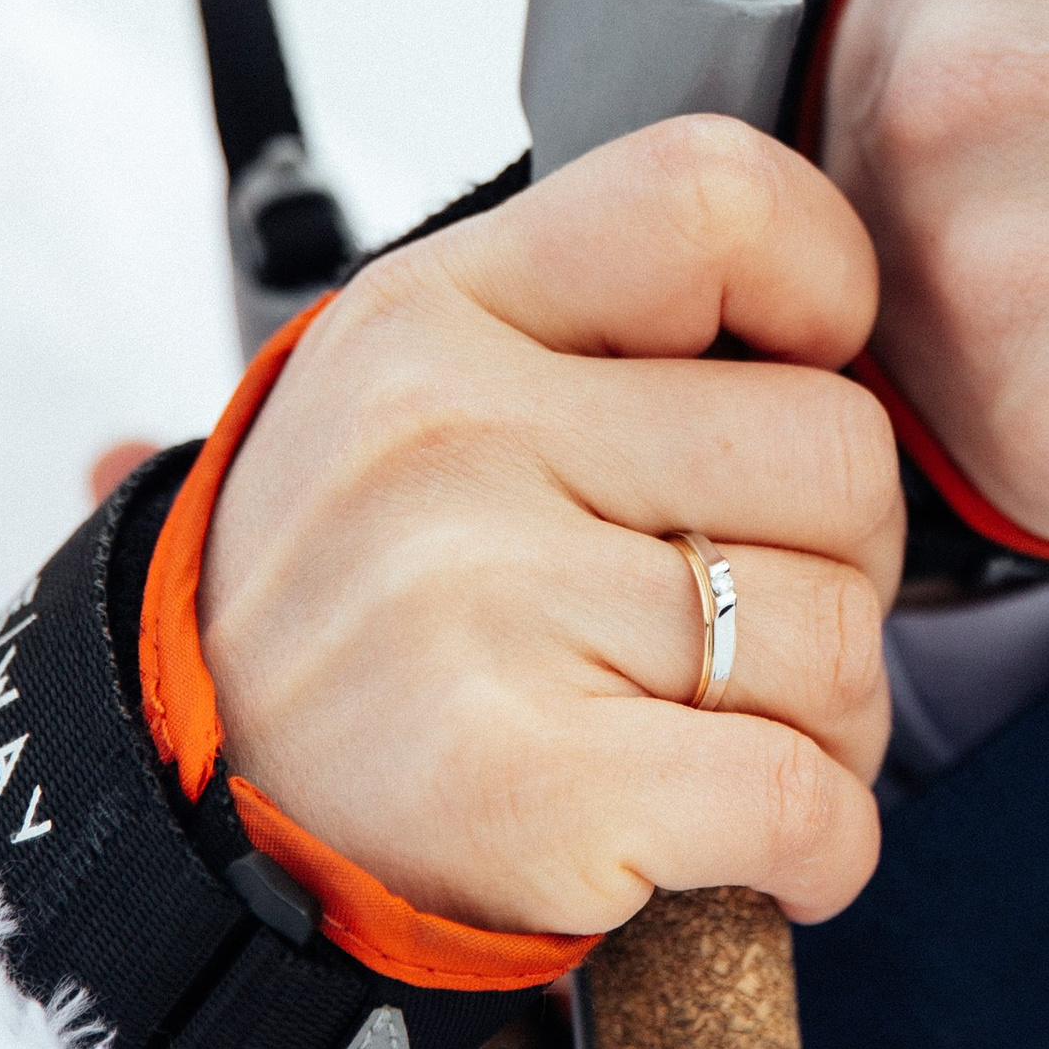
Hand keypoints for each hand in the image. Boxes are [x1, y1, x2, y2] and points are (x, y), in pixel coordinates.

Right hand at [197, 121, 903, 938]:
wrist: (201, 822)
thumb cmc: (368, 598)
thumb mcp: (423, 390)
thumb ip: (604, 329)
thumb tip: (838, 332)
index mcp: (436, 312)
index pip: (713, 198)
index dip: (821, 283)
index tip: (800, 371)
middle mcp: (451, 441)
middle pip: (838, 452)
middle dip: (847, 559)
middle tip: (753, 624)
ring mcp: (482, 609)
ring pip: (842, 638)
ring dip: (836, 720)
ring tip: (727, 736)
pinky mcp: (527, 786)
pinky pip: (805, 795)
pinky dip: (823, 844)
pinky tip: (764, 850)